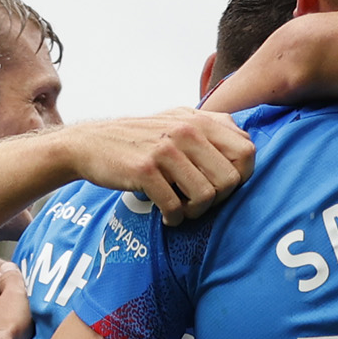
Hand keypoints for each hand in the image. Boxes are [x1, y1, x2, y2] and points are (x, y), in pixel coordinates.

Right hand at [64, 112, 253, 224]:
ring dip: (195, 212)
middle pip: (230, 179)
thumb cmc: (140, 138)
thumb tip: (247, 141)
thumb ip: (211, 127)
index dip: (241, 176)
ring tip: (181, 209)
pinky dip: (173, 218)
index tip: (221, 186)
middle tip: (198, 202)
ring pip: (206, 196)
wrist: (91, 143)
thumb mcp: (177, 120)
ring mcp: (166, 150)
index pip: (247, 151)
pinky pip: (175, 207)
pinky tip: (165, 215)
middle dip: (218, 200)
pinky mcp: (146, 170)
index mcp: (199, 120)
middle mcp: (186, 131)